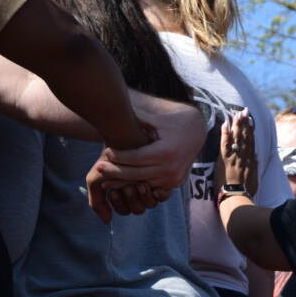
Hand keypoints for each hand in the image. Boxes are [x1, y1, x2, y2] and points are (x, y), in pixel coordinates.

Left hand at [86, 100, 206, 221]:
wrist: (197, 134)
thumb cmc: (174, 123)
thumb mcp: (157, 119)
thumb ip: (138, 118)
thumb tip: (115, 108)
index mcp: (166, 152)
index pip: (135, 158)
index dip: (118, 157)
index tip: (105, 152)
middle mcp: (171, 168)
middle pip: (135, 174)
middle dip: (115, 171)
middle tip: (98, 167)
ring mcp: (173, 178)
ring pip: (141, 184)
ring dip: (123, 183)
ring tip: (105, 180)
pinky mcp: (174, 184)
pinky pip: (151, 188)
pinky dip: (136, 186)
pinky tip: (121, 184)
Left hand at [214, 109, 256, 193]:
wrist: (238, 196)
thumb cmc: (246, 190)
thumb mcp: (254, 178)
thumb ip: (255, 166)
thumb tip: (256, 156)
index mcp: (251, 160)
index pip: (251, 141)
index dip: (251, 130)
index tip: (250, 120)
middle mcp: (244, 156)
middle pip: (245, 136)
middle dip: (244, 123)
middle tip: (244, 110)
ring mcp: (235, 157)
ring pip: (237, 138)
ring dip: (236, 124)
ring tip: (236, 113)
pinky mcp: (225, 160)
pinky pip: (225, 144)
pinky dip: (225, 133)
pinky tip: (225, 124)